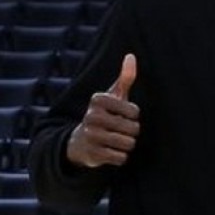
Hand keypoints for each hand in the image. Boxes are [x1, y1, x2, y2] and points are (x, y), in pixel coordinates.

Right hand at [67, 54, 140, 168]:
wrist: (80, 142)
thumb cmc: (104, 114)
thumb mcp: (113, 95)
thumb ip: (125, 77)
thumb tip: (131, 56)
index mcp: (98, 100)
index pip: (134, 111)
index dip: (133, 116)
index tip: (121, 115)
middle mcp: (91, 116)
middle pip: (133, 129)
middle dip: (131, 132)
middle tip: (119, 130)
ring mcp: (91, 136)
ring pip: (128, 144)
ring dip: (127, 144)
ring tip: (116, 140)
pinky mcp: (92, 154)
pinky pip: (121, 158)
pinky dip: (120, 156)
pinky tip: (110, 151)